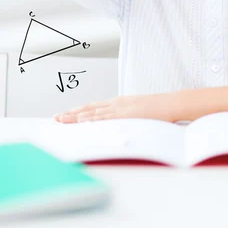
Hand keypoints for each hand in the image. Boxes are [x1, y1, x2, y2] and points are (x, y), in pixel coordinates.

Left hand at [53, 93, 175, 122]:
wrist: (170, 103)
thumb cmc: (158, 109)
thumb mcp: (139, 111)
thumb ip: (127, 116)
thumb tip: (119, 124)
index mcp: (119, 103)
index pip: (94, 107)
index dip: (79, 111)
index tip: (66, 114)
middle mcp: (117, 103)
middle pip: (89, 108)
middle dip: (72, 114)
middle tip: (56, 118)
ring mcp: (121, 108)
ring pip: (93, 112)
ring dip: (76, 117)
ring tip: (62, 120)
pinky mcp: (126, 114)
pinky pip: (105, 117)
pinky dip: (92, 119)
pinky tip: (82, 121)